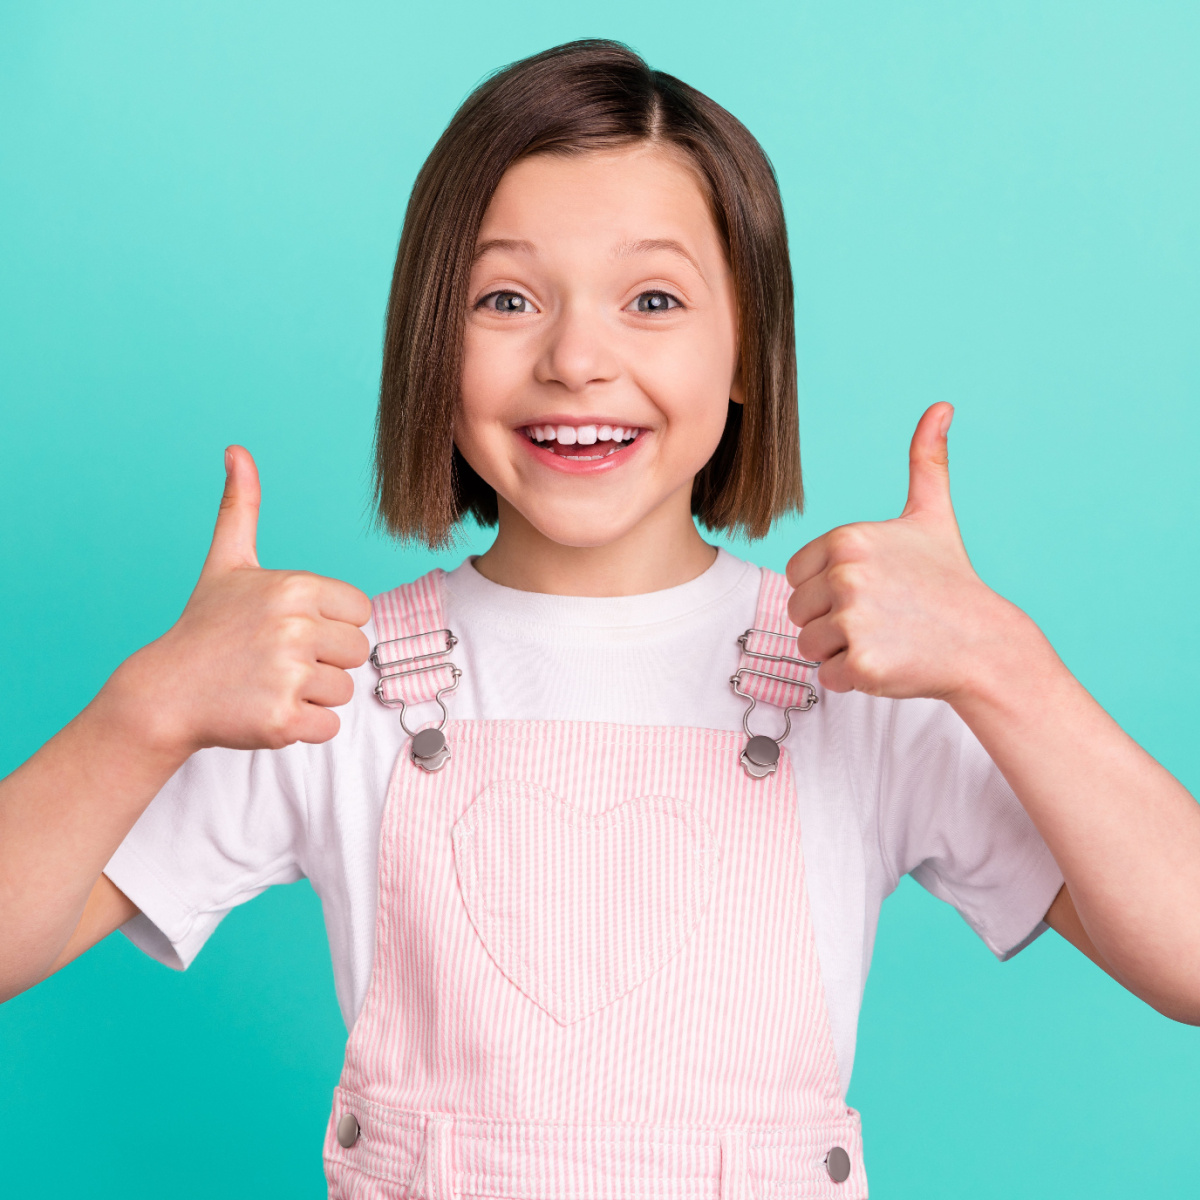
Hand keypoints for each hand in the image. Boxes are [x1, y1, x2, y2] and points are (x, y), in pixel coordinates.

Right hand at [114, 447, 371, 755]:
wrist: (164, 692)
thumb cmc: (204, 626)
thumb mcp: (226, 562)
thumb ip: (241, 506)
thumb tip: (236, 450)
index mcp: (295, 588)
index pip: (360, 612)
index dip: (331, 624)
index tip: (291, 629)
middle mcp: (295, 628)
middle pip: (357, 652)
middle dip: (324, 661)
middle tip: (276, 660)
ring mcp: (288, 676)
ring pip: (344, 690)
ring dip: (313, 694)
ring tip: (268, 683)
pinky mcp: (282, 720)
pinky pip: (328, 727)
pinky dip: (303, 726)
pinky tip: (267, 710)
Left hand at [785, 403, 1020, 701]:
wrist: (984, 643)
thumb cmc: (950, 581)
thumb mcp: (932, 516)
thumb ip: (926, 462)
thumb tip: (941, 407)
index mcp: (847, 539)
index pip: (797, 576)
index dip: (827, 590)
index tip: (870, 590)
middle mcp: (846, 575)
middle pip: (798, 612)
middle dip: (831, 622)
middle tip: (881, 619)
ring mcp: (853, 620)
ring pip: (808, 646)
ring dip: (839, 651)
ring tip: (885, 638)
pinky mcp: (861, 662)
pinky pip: (826, 676)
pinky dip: (851, 678)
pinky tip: (889, 662)